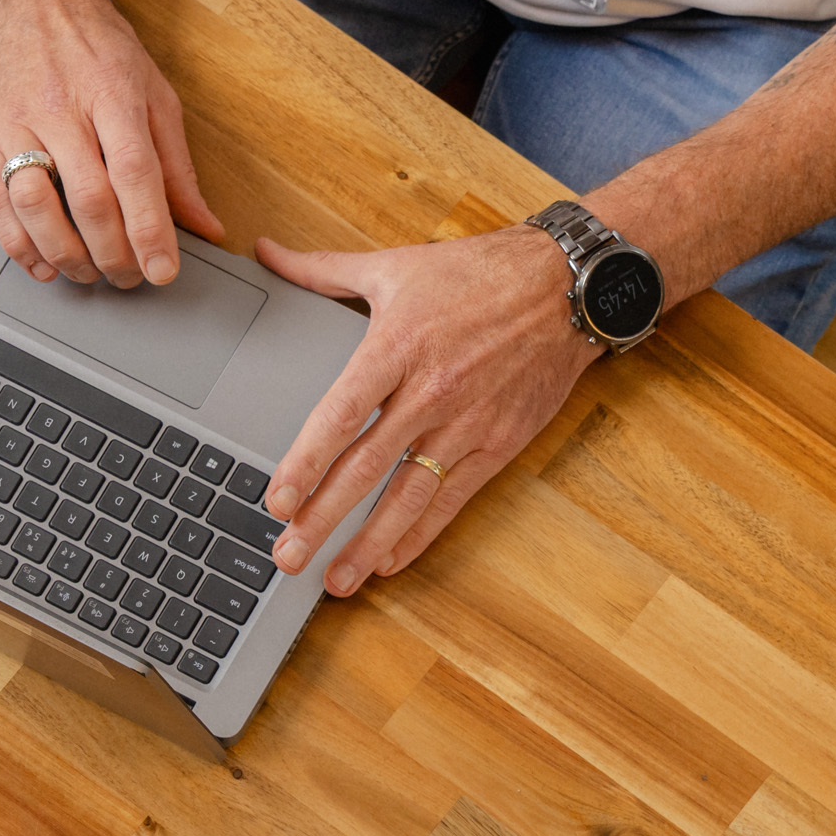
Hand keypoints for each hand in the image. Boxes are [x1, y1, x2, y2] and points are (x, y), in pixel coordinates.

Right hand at [0, 0, 222, 286]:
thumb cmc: (95, 45)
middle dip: (114, 254)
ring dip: (66, 255)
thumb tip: (204, 224)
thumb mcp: (152, 91)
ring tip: (89, 273)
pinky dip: (18, 245)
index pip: (134, 172)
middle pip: (88, 199)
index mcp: (112, 94)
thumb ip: (176, 164)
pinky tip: (42, 263)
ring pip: (37, 206)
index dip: (149, 230)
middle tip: (129, 277)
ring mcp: (16, 123)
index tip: (163, 271)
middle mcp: (61, 108)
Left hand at [256, 227, 598, 592]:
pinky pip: (452, 499)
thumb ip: (324, 271)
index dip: (306, 461)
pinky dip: (419, 535)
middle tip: (286, 556)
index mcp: (398, 345)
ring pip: (409, 496)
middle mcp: (431, 391)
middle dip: (323, 518)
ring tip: (336, 581)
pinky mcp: (498, 444)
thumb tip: (268, 254)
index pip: (342, 415)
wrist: (567, 286)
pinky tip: (390, 562)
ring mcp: (467, 423)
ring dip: (368, 543)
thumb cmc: (480, 273)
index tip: (277, 499)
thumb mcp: (397, 264)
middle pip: (367, 467)